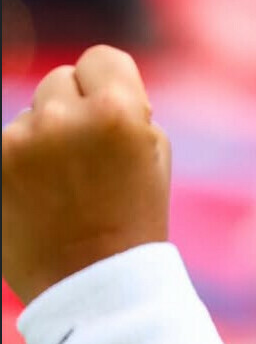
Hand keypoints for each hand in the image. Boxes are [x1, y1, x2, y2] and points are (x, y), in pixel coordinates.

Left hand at [2, 46, 170, 304]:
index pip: (101, 58)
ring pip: (29, 116)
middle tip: (86, 162)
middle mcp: (64, 117)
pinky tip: (37, 198)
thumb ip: (128, 107)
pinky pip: (6, 144)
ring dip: (42, 140)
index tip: (110, 118)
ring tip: (61, 189)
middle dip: (72, 111)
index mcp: (117, 112)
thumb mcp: (153, 156)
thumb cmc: (133, 219)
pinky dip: (18, 165)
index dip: (109, 86)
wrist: (93, 285)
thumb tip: (92, 84)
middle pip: (59, 81)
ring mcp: (21, 141)